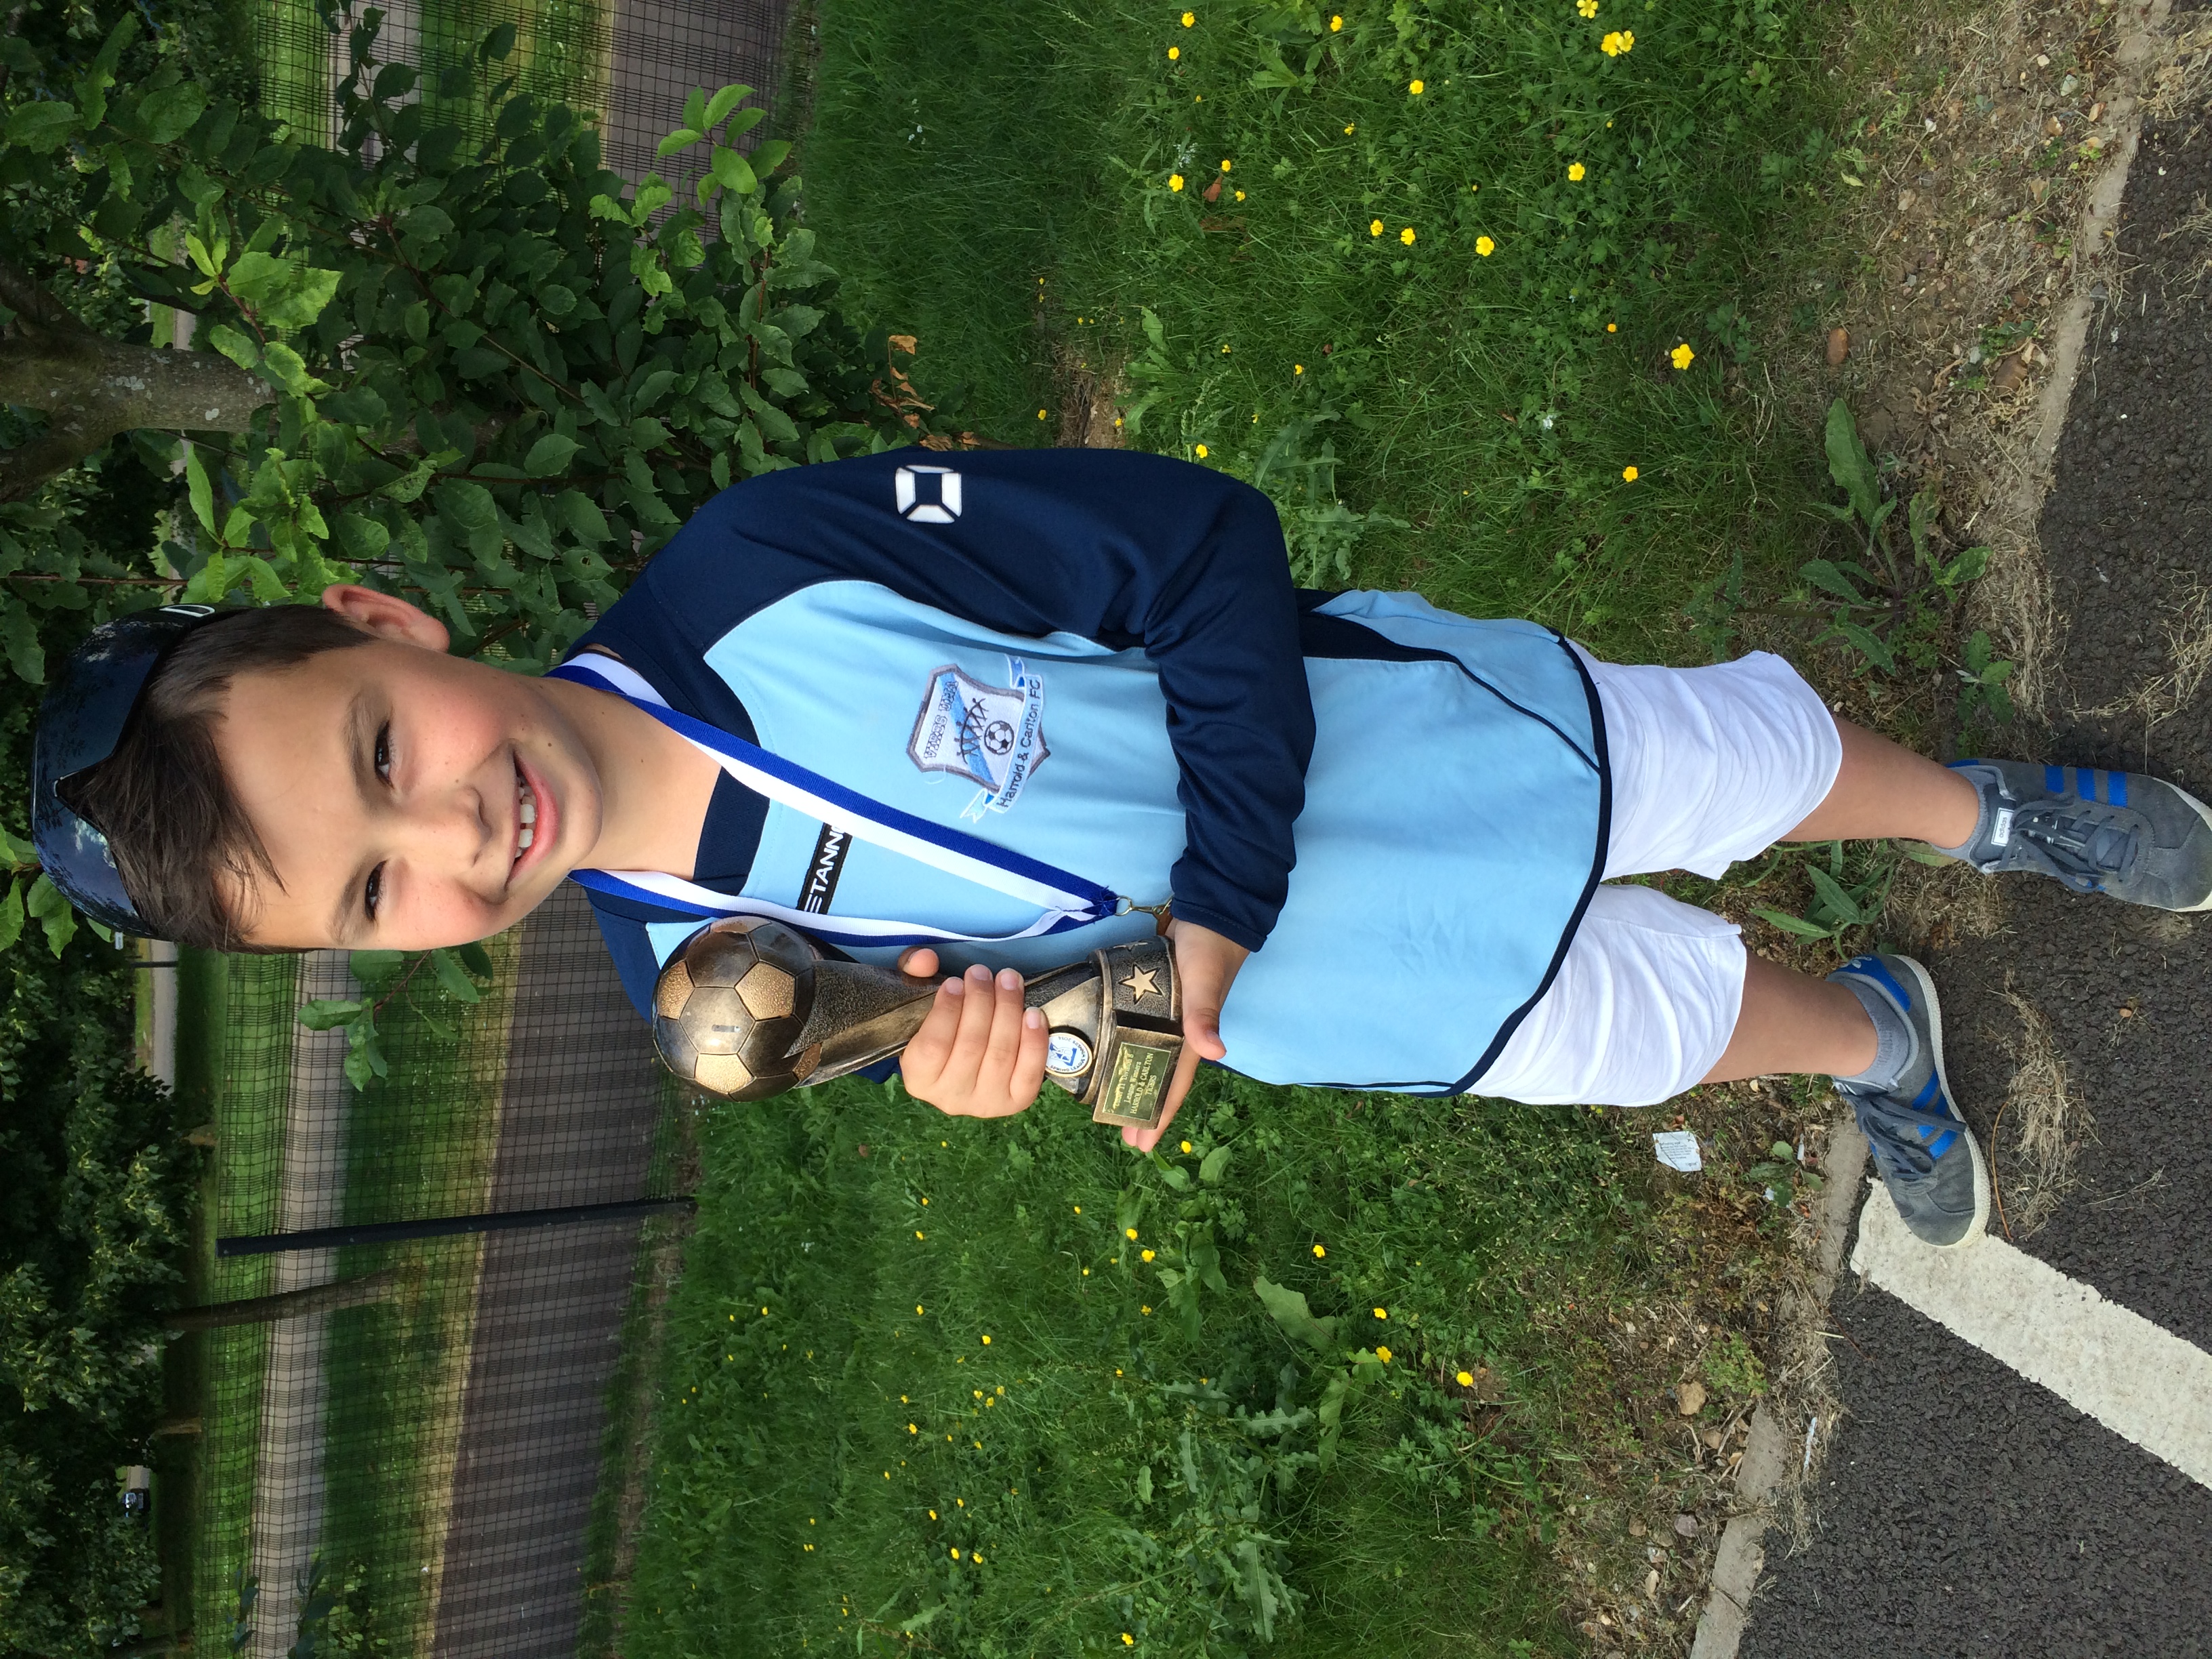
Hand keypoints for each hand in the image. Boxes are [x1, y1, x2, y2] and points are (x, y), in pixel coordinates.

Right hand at [893, 949, 1046, 1118]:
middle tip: (983, 973)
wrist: (964, 1066)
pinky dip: (1034, 1042)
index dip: (947, 1011)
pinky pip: (1028, 1073)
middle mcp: (949, 1097)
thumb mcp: (918, 1004)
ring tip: (1009, 980)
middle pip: (971, 1046)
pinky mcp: (1014, 1102)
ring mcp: (984, 1103)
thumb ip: (913, 976)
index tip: (956, 981)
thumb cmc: (939, 1031)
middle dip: (981, 1002)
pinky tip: (1033, 1014)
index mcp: (918, 1078)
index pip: (933, 1046)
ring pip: (1001, 1054)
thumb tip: (925, 958)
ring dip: (1008, 1011)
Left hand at [1123, 919, 1247, 1152]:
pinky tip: (1110, 1053)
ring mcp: (1167, 1014)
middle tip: (1124, 1138)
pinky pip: (1138, 1032)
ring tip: (1113, 1103)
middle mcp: (1180, 1030)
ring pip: (1147, 1057)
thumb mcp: (1205, 980)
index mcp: (1192, 1035)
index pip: (1173, 1084)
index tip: (1141, 1146)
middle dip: (1143, 1108)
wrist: (1212, 911)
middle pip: (1159, 1078)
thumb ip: (1205, 1013)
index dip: (1158, 1115)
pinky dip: (1126, 1048)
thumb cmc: (1209, 949)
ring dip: (1134, 1081)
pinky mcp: (1155, 996)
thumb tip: (1216, 1051)